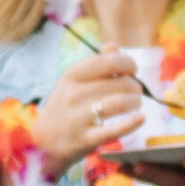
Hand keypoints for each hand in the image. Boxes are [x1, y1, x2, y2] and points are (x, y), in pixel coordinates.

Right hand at [32, 50, 147, 176]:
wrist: (43, 139)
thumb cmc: (64, 105)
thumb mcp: (72, 81)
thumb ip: (94, 63)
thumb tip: (114, 46)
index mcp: (71, 76)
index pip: (107, 62)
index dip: (127, 63)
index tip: (132, 70)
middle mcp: (74, 94)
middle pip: (119, 83)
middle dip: (134, 86)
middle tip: (135, 91)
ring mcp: (79, 118)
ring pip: (120, 103)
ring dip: (135, 101)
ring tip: (136, 103)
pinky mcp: (86, 139)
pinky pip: (114, 130)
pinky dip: (132, 123)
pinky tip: (141, 118)